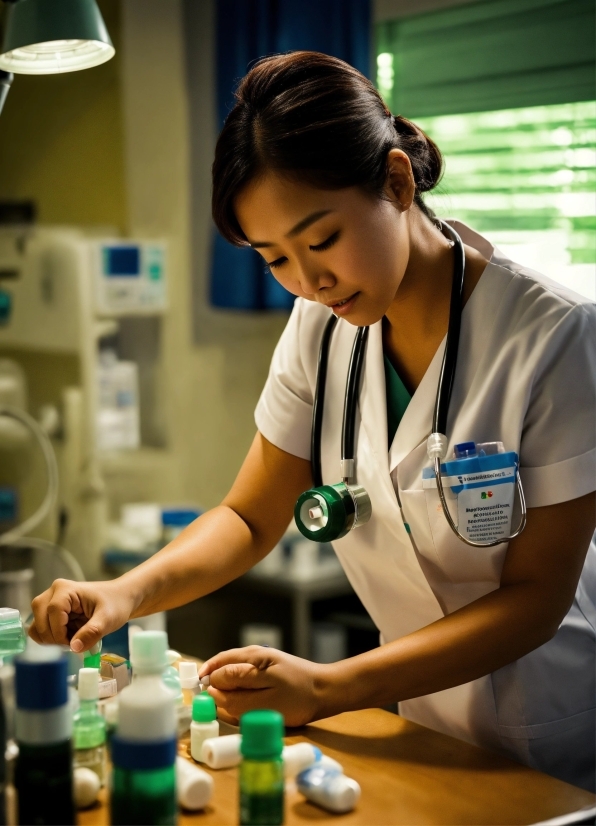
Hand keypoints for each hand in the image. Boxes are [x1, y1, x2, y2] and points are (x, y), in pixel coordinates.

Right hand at [29, 578, 134, 652]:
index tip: (72, 644)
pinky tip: (68, 638)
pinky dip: (51, 639)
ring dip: (51, 639)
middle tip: (73, 643)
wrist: (120, 600)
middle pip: (40, 620)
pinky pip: (41, 630)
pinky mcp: (50, 613)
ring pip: (37, 626)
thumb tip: (74, 648)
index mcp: (65, 589)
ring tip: (71, 640)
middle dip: (54, 637)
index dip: (59, 632)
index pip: (52, 612)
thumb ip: (92, 632)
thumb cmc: (116, 604)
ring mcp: (49, 602)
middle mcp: (53, 593)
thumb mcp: (108, 619)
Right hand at [199, 646, 329, 726]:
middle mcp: (253, 655)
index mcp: (252, 658)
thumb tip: (212, 691)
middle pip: (222, 666)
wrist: (327, 690)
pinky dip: (238, 688)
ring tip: (225, 705)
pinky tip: (241, 702)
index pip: (219, 668)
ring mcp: (260, 660)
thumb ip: (238, 697)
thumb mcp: (267, 701)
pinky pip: (243, 676)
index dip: (207, 684)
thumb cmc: (298, 698)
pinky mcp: (266, 669)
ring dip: (225, 686)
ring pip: (232, 670)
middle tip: (210, 705)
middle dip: (214, 684)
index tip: (200, 702)